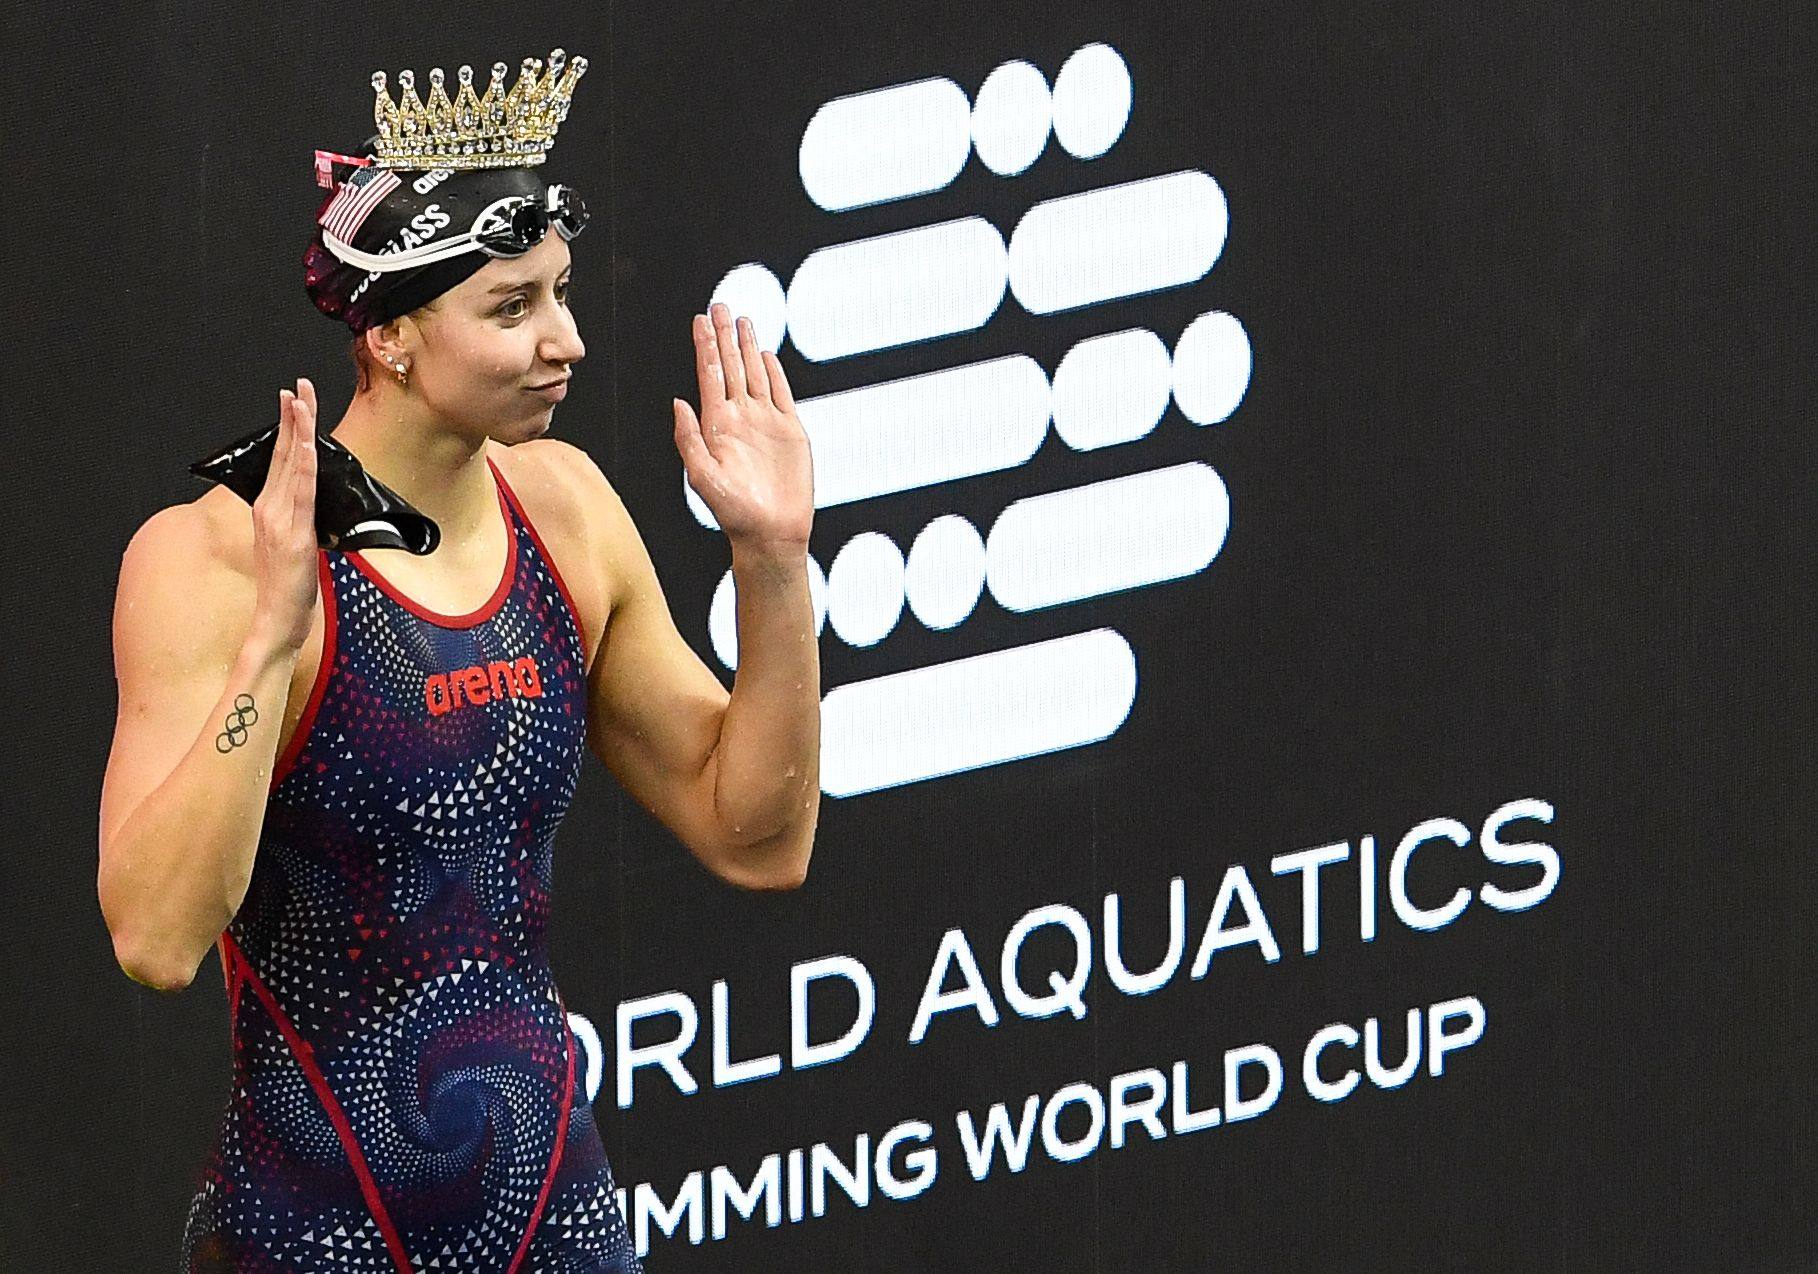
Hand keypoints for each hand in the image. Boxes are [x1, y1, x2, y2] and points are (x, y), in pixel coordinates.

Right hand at [251, 378, 320, 653]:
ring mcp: (279, 520)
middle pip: (284, 453)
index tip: (294, 398)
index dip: (289, 427)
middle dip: (294, 417)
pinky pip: (300, 494)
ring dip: (297, 432)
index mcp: (270, 508)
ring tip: (301, 401)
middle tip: (298, 384)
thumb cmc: (290, 585)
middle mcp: (269, 508)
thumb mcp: (297, 543)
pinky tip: (308, 445)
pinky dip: (303, 467)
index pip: (281, 459)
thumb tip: (316, 499)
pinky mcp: (293, 535)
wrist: (278, 618)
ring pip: (291, 466)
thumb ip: (302, 518)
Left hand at [672, 302, 813, 551]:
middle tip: (719, 305)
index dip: (704, 346)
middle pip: (730, 366)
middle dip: (723, 335)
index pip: (709, 375)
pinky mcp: (789, 431)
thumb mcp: (703, 477)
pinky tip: (765, 355)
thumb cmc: (733, 512)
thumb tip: (678, 401)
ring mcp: (764, 422)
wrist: (771, 532)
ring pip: (754, 373)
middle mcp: (739, 417)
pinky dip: (773, 372)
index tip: (699, 319)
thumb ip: (689, 439)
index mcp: (716, 424)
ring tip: (742, 319)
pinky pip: (780, 393)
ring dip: (747, 346)